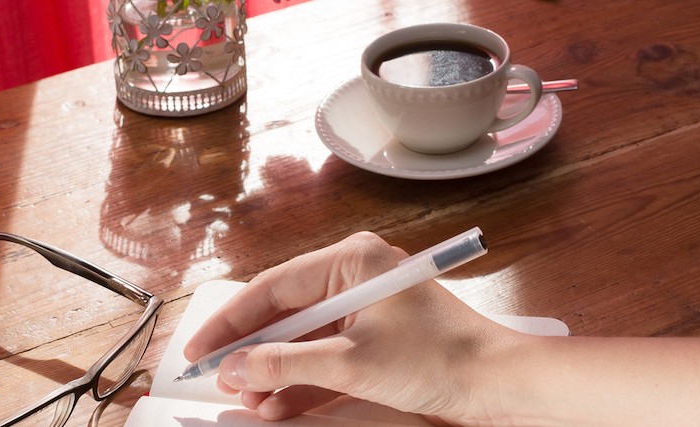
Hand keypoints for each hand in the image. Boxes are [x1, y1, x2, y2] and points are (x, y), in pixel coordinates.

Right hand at [182, 231, 523, 422]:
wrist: (500, 384)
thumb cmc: (442, 359)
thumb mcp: (352, 363)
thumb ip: (286, 364)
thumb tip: (235, 369)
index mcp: (351, 261)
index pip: (273, 288)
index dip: (231, 323)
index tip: (199, 349)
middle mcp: (354, 276)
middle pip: (282, 313)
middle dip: (250, 352)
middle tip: (216, 379)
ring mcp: (364, 306)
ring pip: (300, 338)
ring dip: (273, 372)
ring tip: (248, 403)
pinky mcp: (373, 336)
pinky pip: (322, 353)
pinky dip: (299, 380)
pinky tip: (275, 404)